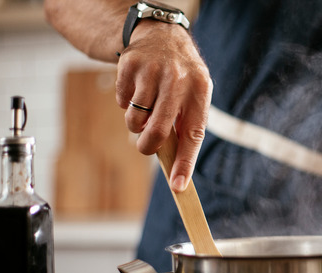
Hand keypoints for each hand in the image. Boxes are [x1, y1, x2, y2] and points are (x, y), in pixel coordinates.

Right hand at [115, 21, 212, 191]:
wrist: (162, 36)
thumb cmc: (181, 78)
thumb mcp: (193, 95)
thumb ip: (185, 125)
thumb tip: (174, 166)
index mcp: (200, 90)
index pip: (193, 135)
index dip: (185, 163)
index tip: (178, 186)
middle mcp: (178, 79)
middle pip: (157, 131)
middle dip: (148, 146)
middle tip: (146, 146)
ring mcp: (152, 71)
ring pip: (135, 120)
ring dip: (136, 123)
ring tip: (145, 107)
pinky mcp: (129, 65)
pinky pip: (121, 103)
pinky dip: (126, 103)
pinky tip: (136, 89)